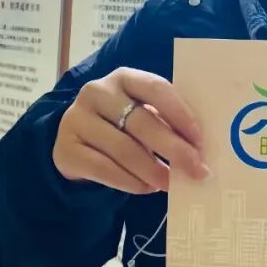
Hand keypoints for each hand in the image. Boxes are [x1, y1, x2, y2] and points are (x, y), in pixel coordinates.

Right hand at [54, 67, 209, 193]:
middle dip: (173, 149)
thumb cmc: (121, 125)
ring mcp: (78, 119)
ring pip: (124, 149)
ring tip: (171, 184)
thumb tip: (199, 151)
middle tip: (196, 170)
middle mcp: (98, 92)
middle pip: (141, 122)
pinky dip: (130, 182)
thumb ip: (166, 122)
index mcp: (124, 77)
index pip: (156, 88)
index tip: (200, 139)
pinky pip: (104, 169)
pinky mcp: (66, 149)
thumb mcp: (142, 113)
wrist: (76, 141)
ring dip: (153, 171)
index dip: (180, 114)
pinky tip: (147, 188)